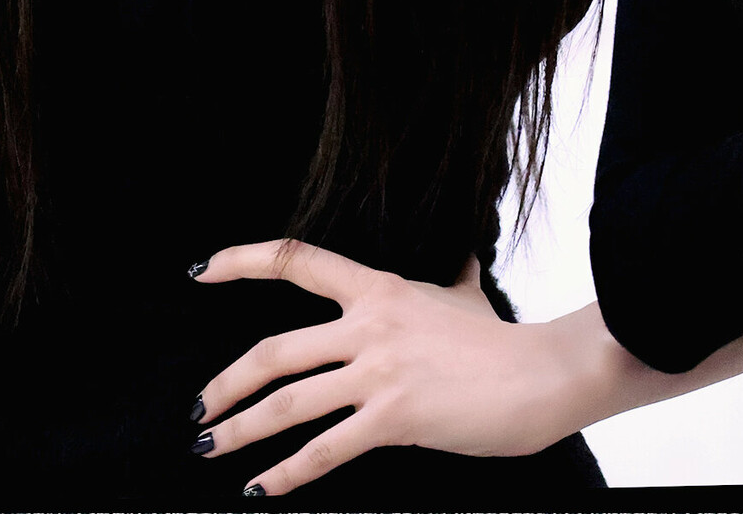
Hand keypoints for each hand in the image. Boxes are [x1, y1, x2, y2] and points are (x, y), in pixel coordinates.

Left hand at [189, 240, 604, 497]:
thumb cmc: (503, 340)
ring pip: (289, 401)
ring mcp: (379, 372)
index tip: (202, 271)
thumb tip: (463, 254)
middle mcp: (369, 325)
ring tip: (210, 447)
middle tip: (200, 408)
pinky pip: (326, 449)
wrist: (541, 375)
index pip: (296, 260)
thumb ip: (449, 276)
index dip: (242, 261)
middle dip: (227, 384)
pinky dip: (286, 473)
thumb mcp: (464, 293)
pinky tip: (261, 488)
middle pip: (275, 350)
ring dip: (241, 428)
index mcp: (377, 287)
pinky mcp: (394, 418)